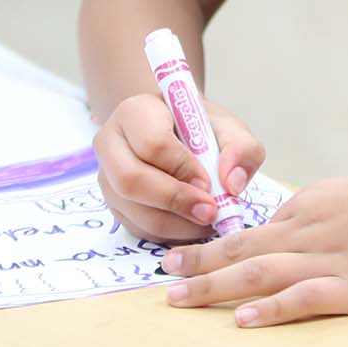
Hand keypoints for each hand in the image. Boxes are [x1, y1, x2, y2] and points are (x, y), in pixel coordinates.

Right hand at [93, 93, 265, 245]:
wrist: (178, 134)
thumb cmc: (200, 128)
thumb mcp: (228, 127)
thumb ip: (241, 148)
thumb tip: (233, 184)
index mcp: (135, 111)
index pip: (153, 144)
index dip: (183, 168)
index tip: (209, 182)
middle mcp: (111, 144)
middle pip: (131, 181)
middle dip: (175, 201)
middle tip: (210, 212)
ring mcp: (106, 177)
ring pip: (133, 210)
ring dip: (175, 224)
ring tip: (207, 222)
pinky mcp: (113, 205)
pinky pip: (136, 228)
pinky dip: (167, 234)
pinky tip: (192, 227)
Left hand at [161, 154, 347, 326]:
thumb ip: (319, 214)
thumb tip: (287, 231)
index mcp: (312, 204)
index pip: (255, 229)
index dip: (216, 244)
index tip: (184, 255)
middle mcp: (312, 229)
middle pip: (244, 248)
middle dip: (201, 262)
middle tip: (163, 275)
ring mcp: (331, 259)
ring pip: (261, 272)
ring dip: (216, 285)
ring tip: (179, 298)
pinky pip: (303, 298)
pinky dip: (270, 309)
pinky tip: (243, 320)